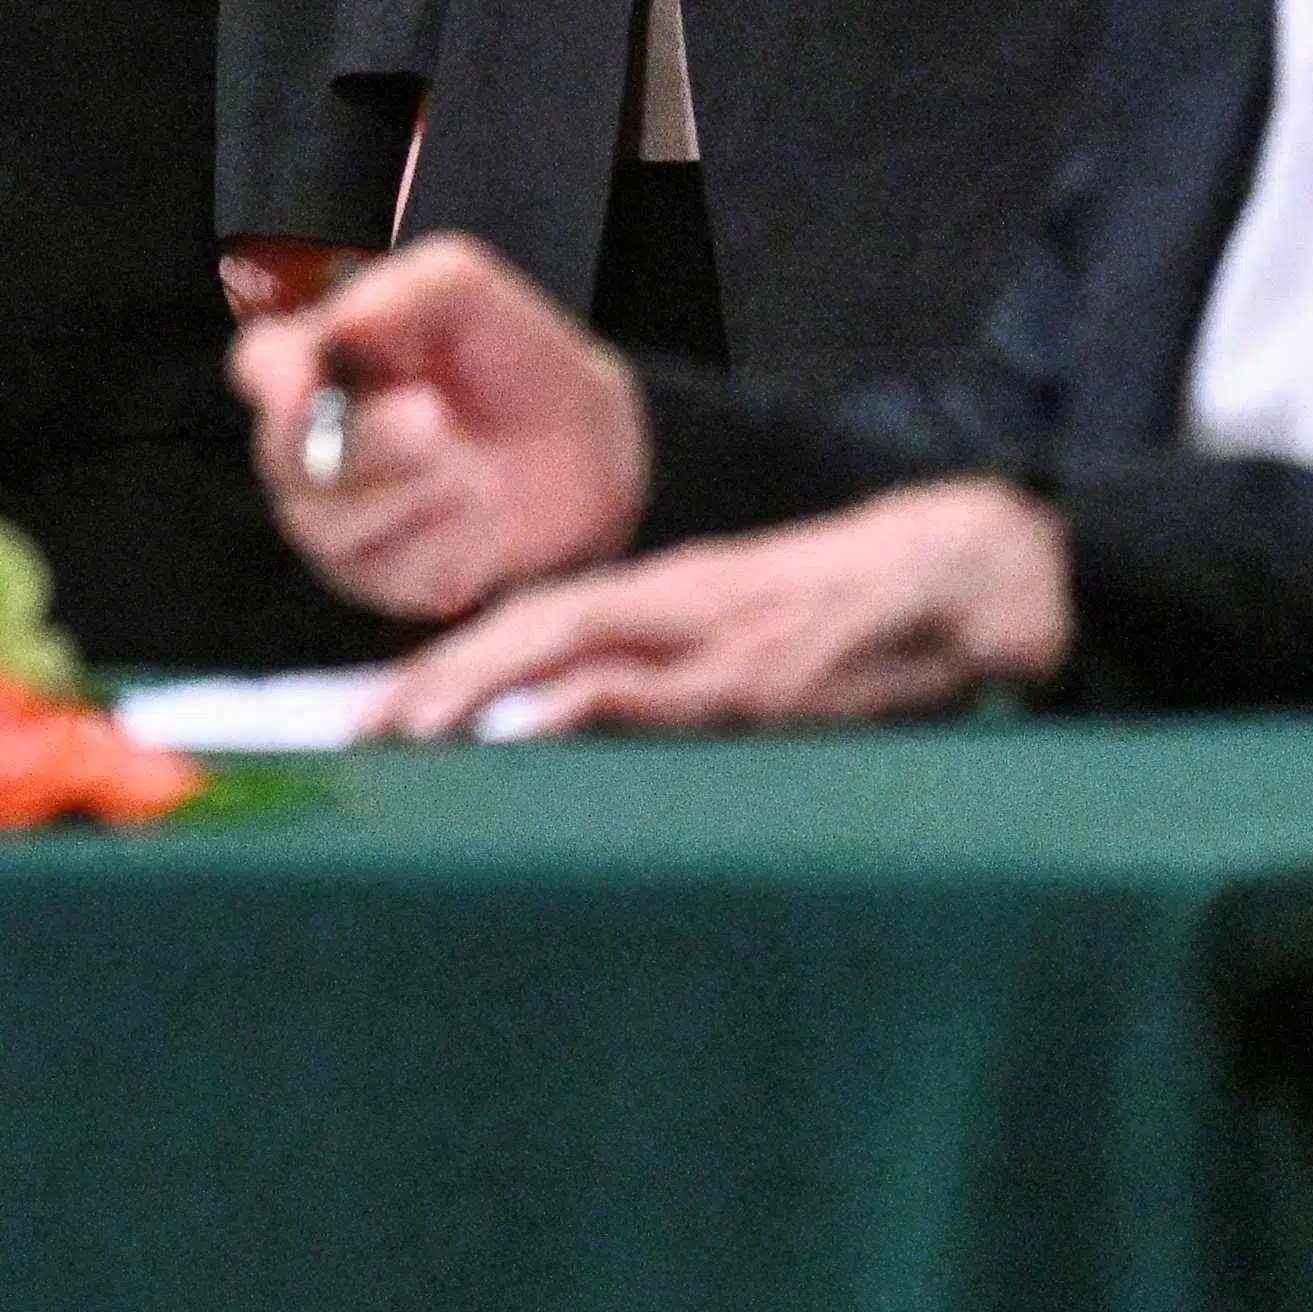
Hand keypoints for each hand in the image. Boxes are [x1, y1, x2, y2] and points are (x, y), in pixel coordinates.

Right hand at [232, 234, 645, 620]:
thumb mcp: (470, 293)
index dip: (277, 381)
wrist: (588, 449)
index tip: (310, 388)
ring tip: (481, 473)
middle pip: (289, 456)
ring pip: (332, 525)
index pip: (261, 367)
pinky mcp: (380, 581)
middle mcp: (307, 444)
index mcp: (316, 362)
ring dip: (418, 494)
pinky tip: (488, 520)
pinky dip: (452, 545)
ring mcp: (336, 520)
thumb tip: (341, 324)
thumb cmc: (513, 358)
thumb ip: (406, 287)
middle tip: (437, 418)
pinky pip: (391, 577)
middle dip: (368, 442)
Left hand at [373, 480, 1073, 737]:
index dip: (447, 664)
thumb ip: (666, 674)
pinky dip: (579, 707)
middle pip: (518, 633)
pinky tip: (524, 728)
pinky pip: (647, 694)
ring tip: (405, 734)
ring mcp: (705, 648)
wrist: (956, 576)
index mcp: (658, 597)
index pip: (524, 623)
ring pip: (563, 657)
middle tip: (356, 732)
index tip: (380, 709)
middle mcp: (664, 610)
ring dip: (476, 694)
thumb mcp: (741, 629)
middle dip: (431, 683)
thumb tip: (584, 735)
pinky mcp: (754, 686)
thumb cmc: (849, 611)